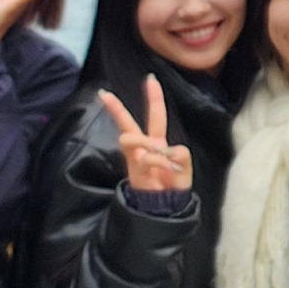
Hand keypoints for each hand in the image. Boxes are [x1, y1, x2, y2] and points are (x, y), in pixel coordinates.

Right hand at [96, 82, 193, 196]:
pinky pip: (147, 157)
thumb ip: (181, 155)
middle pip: (126, 124)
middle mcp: (143, 148)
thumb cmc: (172, 186)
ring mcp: (136, 159)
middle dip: (116, 109)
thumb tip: (168, 150)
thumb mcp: (184, 167)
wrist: (165, 208)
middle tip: (104, 94)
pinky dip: (161, 160)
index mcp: (156, 143)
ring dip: (145, 141)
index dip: (154, 98)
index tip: (150, 79)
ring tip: (158, 152)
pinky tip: (168, 168)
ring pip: (129, 137)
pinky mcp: (135, 170)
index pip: (155, 117)